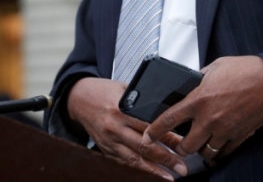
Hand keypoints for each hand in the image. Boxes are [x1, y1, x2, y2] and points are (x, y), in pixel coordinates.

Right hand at [67, 77, 187, 179]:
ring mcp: (109, 141)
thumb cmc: (103, 91)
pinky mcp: (105, 149)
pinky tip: (150, 175)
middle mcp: (115, 128)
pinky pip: (124, 163)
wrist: (78, 99)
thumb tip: (168, 110)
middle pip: (144, 147)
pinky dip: (138, 170)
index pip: (149, 126)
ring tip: (169, 177)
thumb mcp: (124, 89)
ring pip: (134, 159)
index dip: (167, 137)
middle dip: (165, 159)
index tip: (183, 144)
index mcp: (121, 110)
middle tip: (182, 168)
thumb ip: (142, 100)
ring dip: (153, 170)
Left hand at [141, 56, 262, 162]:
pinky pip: (224, 154)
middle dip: (180, 147)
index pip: (168, 119)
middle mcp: (209, 118)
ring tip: (200, 142)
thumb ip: (199, 78)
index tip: (148, 137)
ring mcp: (225, 130)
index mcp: (199, 99)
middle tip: (179, 143)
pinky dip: (219, 152)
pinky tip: (217, 146)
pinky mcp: (239, 137)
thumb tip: (189, 83)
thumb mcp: (215, 67)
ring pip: (205, 152)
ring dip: (200, 149)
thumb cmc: (245, 70)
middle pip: (186, 146)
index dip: (154, 131)